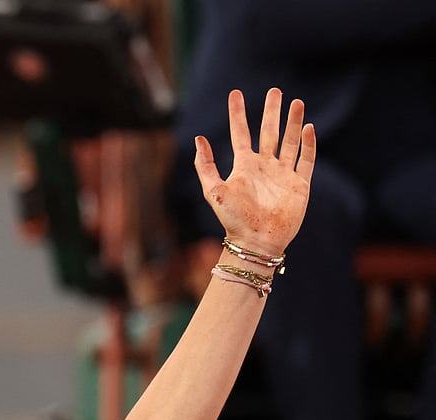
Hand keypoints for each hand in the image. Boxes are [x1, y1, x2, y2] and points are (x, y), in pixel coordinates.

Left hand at [194, 88, 315, 255]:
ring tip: (296, 102)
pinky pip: (305, 160)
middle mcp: (264, 167)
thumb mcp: (214, 190)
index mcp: (244, 167)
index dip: (238, 114)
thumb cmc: (233, 219)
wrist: (257, 241)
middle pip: (270, 132)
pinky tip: (309, 127)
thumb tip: (198, 138)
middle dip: (272, 112)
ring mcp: (283, 175)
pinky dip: (308, 144)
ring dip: (294, 122)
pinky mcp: (299, 185)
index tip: (236, 94)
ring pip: (290, 142)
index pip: (241, 134)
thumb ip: (205, 165)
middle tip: (275, 91)